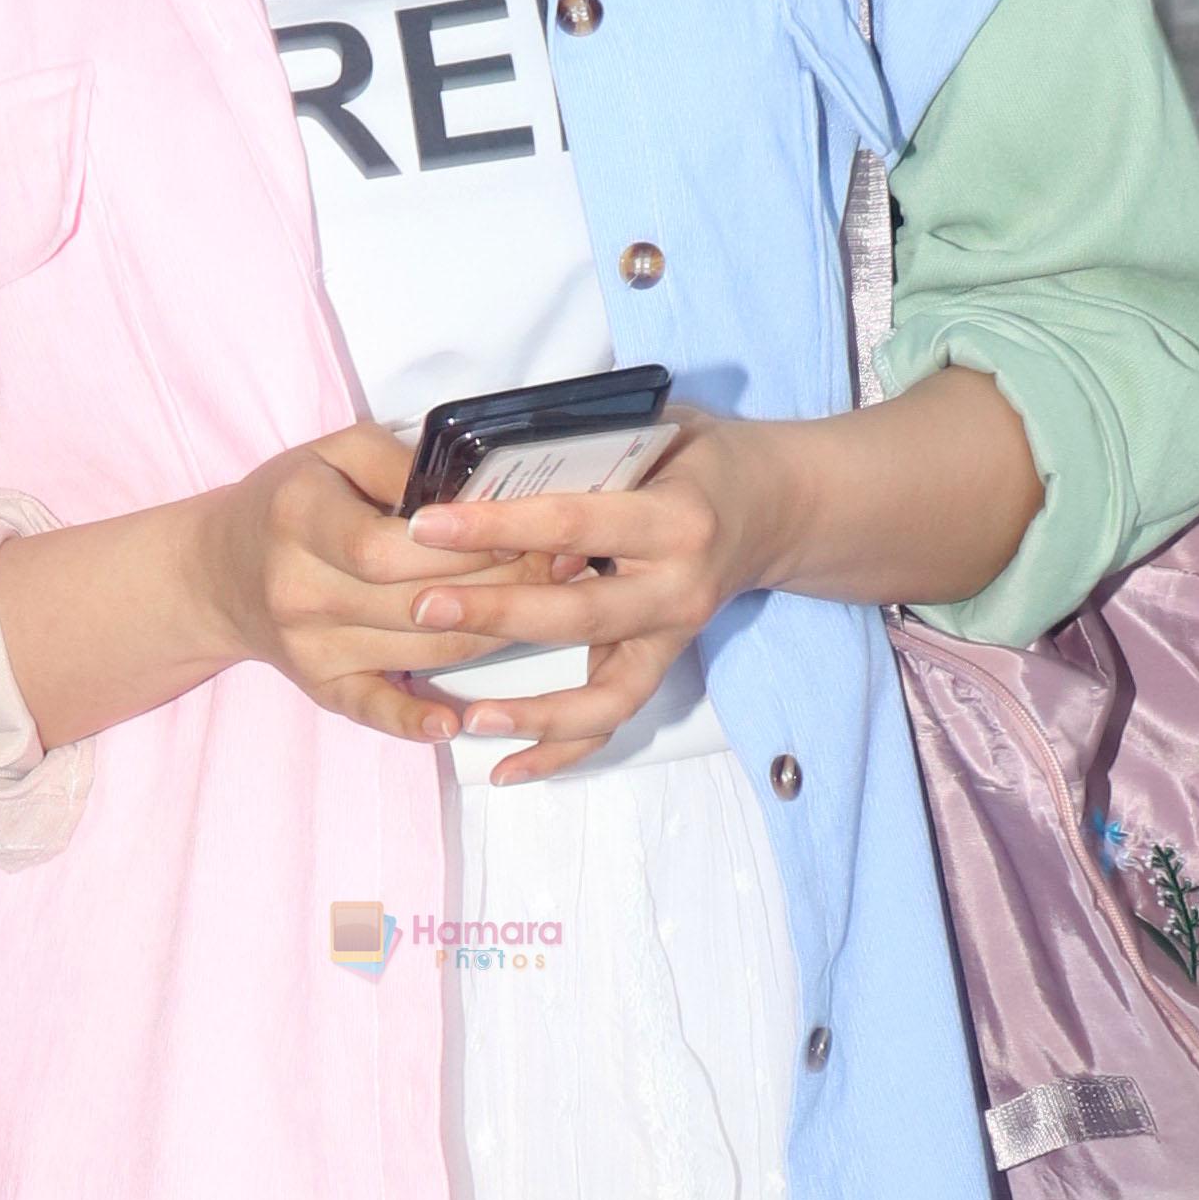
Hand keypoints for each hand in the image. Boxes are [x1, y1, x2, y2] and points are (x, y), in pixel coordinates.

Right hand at [191, 420, 592, 745]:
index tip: (528, 530)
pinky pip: (373, 708)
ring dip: (494, 634)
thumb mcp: (334, 452)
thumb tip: (482, 490)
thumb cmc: (293, 500)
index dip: (465, 544)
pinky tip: (455, 721)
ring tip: (550, 609)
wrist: (219, 573)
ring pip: (422, 649)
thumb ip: (402, 465)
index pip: (389, 546)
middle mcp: (298, 588)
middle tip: (565, 568)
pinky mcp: (320, 685)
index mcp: (299, 516)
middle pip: (418, 600)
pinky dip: (415, 720)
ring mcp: (308, 646)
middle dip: (502, 585)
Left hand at [401, 414, 790, 777]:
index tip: (427, 524)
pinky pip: (613, 720)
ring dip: (533, 713)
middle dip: (495, 614)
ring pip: (605, 693)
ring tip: (467, 719)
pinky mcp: (663, 664)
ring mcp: (674, 635)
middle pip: (580, 614)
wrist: (774, 505)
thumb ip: (582, 450)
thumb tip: (480, 467)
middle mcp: (680, 586)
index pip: (573, 523)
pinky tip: (506, 771)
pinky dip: (561, 752)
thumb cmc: (696, 456)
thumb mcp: (651, 428)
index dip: (498, 525)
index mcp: (674, 517)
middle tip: (423, 606)